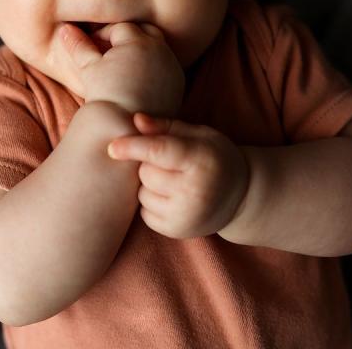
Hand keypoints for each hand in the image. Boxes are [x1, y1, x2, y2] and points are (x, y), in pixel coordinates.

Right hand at [54, 21, 184, 115]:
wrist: (126, 126)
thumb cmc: (105, 95)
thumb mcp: (89, 68)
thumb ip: (79, 46)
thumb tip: (64, 28)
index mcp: (138, 41)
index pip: (120, 28)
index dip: (104, 35)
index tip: (93, 47)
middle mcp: (160, 49)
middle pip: (144, 30)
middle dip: (127, 37)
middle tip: (109, 52)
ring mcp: (172, 65)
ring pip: (157, 47)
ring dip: (141, 50)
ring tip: (122, 65)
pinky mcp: (178, 81)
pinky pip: (166, 64)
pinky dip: (153, 65)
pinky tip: (136, 79)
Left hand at [106, 113, 249, 238]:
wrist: (239, 197)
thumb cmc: (213, 157)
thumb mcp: (198, 134)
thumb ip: (165, 126)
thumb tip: (136, 120)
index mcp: (201, 161)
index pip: (160, 152)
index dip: (133, 147)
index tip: (112, 147)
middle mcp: (195, 191)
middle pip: (146, 172)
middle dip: (149, 165)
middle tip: (170, 164)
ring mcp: (185, 215)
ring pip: (142, 193)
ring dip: (149, 185)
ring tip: (173, 181)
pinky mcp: (176, 231)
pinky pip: (144, 212)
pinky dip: (151, 202)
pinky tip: (172, 198)